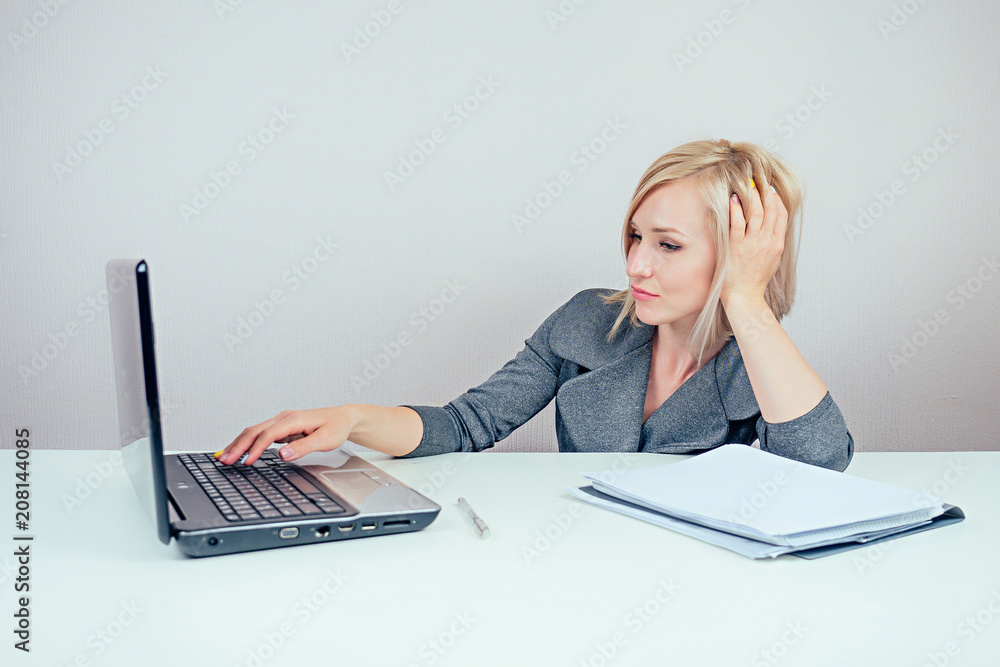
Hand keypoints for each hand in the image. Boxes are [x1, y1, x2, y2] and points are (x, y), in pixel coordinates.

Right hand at [217, 407, 354, 465]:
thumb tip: (283, 454)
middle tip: (225, 460)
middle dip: (238, 446)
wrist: (343, 417)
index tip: (246, 461)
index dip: (256, 449)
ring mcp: (281, 421)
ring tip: (225, 456)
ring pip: (254, 431)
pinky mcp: (281, 427)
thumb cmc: (336, 427)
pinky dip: (246, 442)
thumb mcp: (325, 440)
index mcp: (294, 419)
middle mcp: (284, 418)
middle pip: (255, 431)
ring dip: (239, 443)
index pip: (269, 435)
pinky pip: (259, 434)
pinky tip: (239, 450)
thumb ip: (303, 447)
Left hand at [721, 178, 787, 306]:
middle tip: (758, 180)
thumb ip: (773, 241)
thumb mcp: (772, 259)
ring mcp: (752, 244)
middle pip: (771, 209)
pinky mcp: (736, 247)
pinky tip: (733, 199)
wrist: (745, 296)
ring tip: (746, 184)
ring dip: (752, 196)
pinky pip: (738, 223)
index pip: (781, 214)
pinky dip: (736, 208)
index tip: (770, 190)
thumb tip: (772, 227)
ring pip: (756, 212)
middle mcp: (767, 241)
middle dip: (765, 192)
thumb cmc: (755, 280)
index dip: (776, 199)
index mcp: (777, 243)